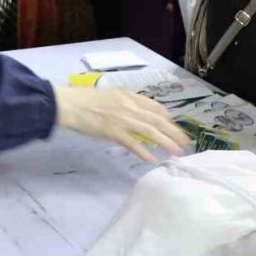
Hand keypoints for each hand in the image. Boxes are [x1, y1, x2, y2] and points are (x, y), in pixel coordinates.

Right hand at [53, 86, 190, 162]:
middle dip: (174, 131)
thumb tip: (138, 115)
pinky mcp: (114, 132)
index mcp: (129, 95)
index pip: (155, 107)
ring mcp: (123, 119)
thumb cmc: (86, 100)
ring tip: (177, 151)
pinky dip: (145, 152)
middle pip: (158, 119)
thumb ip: (125, 104)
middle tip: (186, 142)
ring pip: (151, 131)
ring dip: (166, 142)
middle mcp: (129, 105)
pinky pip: (133, 143)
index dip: (168, 118)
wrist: (69, 104)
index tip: (176, 127)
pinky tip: (153, 159)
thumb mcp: (111, 96)